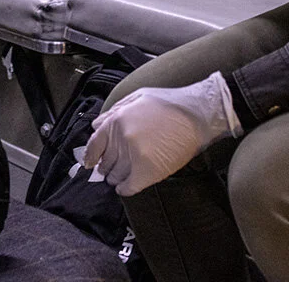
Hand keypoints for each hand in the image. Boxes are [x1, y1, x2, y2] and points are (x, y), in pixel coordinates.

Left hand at [83, 71, 241, 196]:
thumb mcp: (138, 97)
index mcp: (117, 120)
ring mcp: (134, 155)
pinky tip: (126, 187)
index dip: (90, 156)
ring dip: (116, 178)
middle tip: (110, 169)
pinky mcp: (149, 170)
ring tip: (121, 177)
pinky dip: (125, 189)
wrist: (198, 113)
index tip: (90, 163)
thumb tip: (96, 126)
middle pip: (105, 162)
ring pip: (116, 175)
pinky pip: (130, 186)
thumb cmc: (170, 103)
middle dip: (106, 167)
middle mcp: (122, 138)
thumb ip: (114, 111)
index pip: (94, 145)